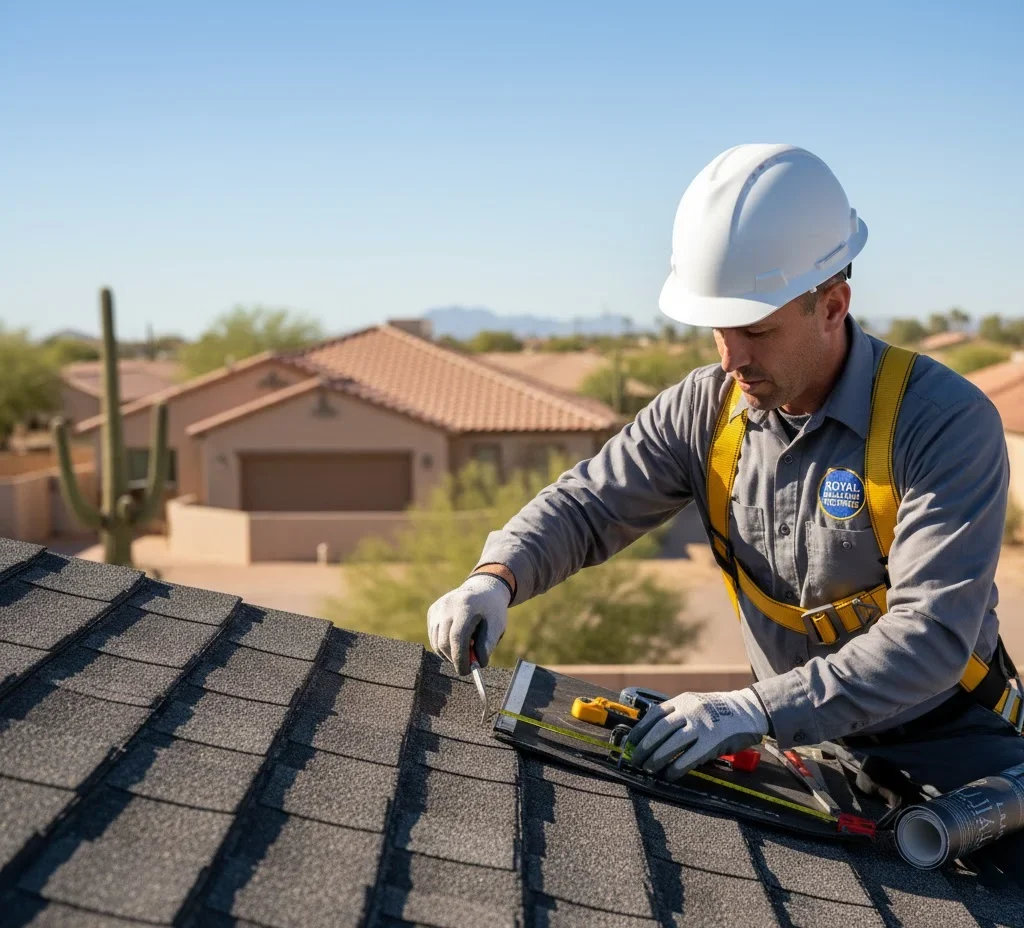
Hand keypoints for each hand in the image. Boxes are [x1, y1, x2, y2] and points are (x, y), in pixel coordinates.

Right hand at [427, 575, 509, 674]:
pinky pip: (434, 636)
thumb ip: (487, 644)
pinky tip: (458, 638)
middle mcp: (447, 605)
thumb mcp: (497, 625)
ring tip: (466, 646)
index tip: (467, 671)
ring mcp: (437, 608)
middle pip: (444, 642)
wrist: (482, 588)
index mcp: (465, 606)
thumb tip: (477, 664)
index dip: (460, 658)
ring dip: (449, 653)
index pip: (457, 637)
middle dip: (455, 658)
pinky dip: (444, 645)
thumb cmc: (492, 610)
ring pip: (436, 642)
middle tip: (468, 664)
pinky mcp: (432, 611)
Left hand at [625, 688, 768, 781]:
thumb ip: (677, 715)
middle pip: (660, 730)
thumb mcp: (695, 704)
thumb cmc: (719, 711)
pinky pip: (689, 757)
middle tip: (635, 759)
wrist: (748, 710)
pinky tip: (669, 774)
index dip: (641, 731)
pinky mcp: (712, 741)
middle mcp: (690, 711)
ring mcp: (701, 725)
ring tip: (648, 768)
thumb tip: (653, 734)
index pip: (654, 716)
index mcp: (683, 701)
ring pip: (672, 743)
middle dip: (645, 746)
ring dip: (657, 758)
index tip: (631, 743)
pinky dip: (676, 767)